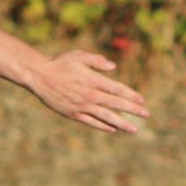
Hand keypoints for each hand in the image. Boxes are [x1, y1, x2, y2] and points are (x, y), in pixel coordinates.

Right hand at [31, 51, 148, 132]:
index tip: (142, 101)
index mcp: (93, 80)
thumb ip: (96, 60)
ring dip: (122, 123)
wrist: (38, 76)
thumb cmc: (60, 63)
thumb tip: (113, 66)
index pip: (117, 89)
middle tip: (147, 115)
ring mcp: (82, 106)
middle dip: (133, 110)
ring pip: (106, 117)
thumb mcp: (79, 55)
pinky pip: (91, 122)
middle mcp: (90, 95)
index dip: (131, 95)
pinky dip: (103, 126)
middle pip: (116, 104)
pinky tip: (113, 130)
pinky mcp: (73, 114)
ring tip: (134, 129)